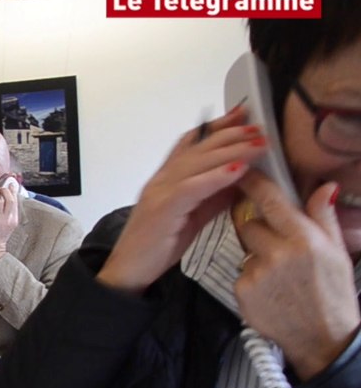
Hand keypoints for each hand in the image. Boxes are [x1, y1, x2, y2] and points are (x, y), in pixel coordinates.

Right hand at [99, 106, 267, 293]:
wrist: (127, 272)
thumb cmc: (155, 248)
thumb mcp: (192, 218)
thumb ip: (212, 198)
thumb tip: (240, 181)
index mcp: (167, 180)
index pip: (192, 143)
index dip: (217, 127)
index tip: (242, 115)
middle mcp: (161, 180)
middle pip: (198, 147)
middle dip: (231, 134)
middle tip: (259, 127)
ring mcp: (159, 192)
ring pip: (197, 162)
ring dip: (231, 151)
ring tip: (258, 143)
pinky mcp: (162, 209)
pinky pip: (191, 187)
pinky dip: (216, 177)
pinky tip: (238, 170)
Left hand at [235, 178, 358, 379]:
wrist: (323, 338)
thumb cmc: (333, 294)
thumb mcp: (337, 251)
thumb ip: (323, 217)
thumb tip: (323, 187)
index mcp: (304, 238)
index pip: (270, 200)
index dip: (254, 183)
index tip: (244, 172)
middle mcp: (278, 253)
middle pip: (249, 224)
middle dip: (258, 228)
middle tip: (277, 243)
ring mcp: (257, 273)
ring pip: (244, 249)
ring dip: (256, 254)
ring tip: (279, 272)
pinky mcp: (242, 291)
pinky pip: (240, 272)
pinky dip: (251, 277)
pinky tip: (271, 289)